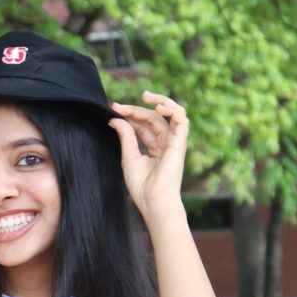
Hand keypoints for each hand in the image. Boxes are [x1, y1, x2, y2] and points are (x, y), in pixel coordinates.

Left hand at [109, 90, 188, 223]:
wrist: (153, 200)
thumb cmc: (141, 185)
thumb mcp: (129, 156)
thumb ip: (125, 136)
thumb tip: (116, 118)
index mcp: (154, 147)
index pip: (143, 124)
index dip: (130, 114)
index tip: (114, 109)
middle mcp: (165, 142)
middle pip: (152, 117)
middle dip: (135, 109)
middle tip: (117, 106)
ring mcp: (173, 142)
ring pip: (171, 113)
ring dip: (160, 101)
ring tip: (145, 96)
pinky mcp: (180, 143)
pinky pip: (182, 120)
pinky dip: (173, 109)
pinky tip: (158, 107)